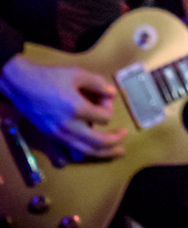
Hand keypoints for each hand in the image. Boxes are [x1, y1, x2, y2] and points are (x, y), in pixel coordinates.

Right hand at [0, 56, 126, 158]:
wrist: (22, 85)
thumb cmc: (49, 77)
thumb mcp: (76, 73)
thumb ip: (97, 83)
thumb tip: (112, 93)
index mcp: (76, 108)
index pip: (104, 117)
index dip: (109, 107)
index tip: (106, 98)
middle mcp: (68, 126)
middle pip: (97, 142)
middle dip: (114, 141)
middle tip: (124, 137)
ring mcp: (58, 134)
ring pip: (85, 151)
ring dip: (103, 153)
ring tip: (116, 152)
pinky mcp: (51, 137)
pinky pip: (70, 152)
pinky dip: (84, 154)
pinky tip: (92, 153)